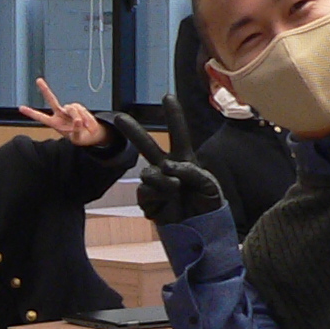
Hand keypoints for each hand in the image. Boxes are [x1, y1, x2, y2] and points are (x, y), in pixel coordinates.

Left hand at [20, 77, 108, 146]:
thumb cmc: (81, 137)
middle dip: (45, 90)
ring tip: (84, 126)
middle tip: (38, 80)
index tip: (21, 108)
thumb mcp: (77, 137)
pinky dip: (85, 116)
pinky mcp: (78, 107)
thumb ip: (76, 129)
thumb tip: (77, 120)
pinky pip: (80, 109)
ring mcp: (69, 110)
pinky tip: (87, 123)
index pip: (41, 117)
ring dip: (78, 117)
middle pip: (52, 100)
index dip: (31, 113)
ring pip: (71, 108)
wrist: (92, 135)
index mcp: (55, 124)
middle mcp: (60, 114)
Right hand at [109, 98, 224, 227]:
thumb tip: (168, 166)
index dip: (174, 116)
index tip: (167, 96)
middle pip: (147, 147)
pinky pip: (145, 193)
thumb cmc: (209, 206)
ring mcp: (156, 185)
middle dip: (133, 131)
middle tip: (119, 117)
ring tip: (175, 187)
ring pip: (147, 173)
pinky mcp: (149, 202)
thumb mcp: (210, 185)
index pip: (179, 135)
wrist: (202, 232)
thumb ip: (192, 171)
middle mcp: (167, 169)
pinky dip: (157, 195)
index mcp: (185, 161)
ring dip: (161, 179)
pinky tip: (166, 202)